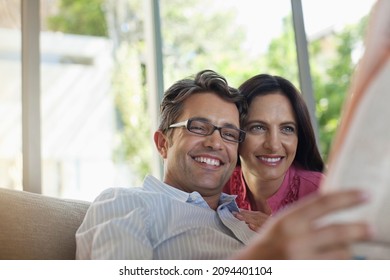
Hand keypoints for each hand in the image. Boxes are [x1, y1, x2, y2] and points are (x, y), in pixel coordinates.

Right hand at [233, 190, 372, 259]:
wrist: (251, 270)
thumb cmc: (267, 244)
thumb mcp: (281, 224)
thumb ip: (304, 215)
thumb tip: (336, 205)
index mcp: (287, 220)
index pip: (322, 203)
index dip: (347, 197)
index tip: (365, 194)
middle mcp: (295, 240)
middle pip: (338, 231)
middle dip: (359, 229)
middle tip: (371, 227)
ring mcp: (302, 261)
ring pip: (340, 253)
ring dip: (346, 249)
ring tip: (344, 247)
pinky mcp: (308, 275)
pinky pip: (335, 268)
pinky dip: (338, 262)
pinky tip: (334, 259)